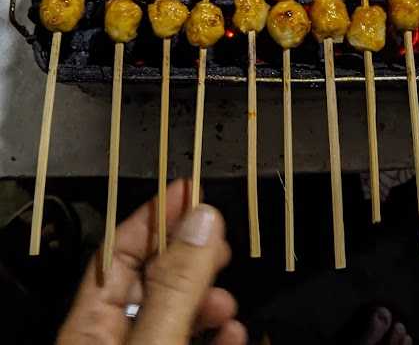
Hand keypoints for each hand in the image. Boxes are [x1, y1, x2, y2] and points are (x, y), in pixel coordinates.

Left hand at [57, 178, 246, 344]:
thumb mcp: (156, 340)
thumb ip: (175, 285)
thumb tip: (200, 219)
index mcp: (86, 329)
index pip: (116, 252)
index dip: (153, 217)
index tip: (186, 190)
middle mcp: (107, 342)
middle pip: (149, 281)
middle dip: (188, 256)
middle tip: (219, 238)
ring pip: (172, 317)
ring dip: (206, 300)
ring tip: (227, 301)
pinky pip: (188, 344)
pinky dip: (213, 334)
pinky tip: (231, 332)